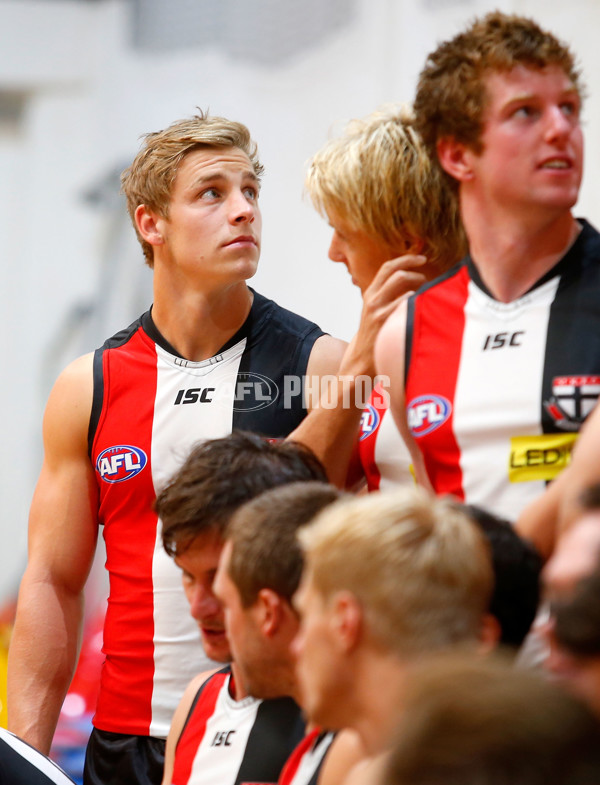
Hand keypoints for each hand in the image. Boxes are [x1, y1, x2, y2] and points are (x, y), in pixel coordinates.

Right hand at [341, 254, 426, 376]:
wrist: (360, 358)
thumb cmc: (373, 334)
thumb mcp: (375, 311)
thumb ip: (387, 296)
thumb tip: (409, 282)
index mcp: (370, 293)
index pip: (387, 267)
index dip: (405, 259)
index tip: (421, 258)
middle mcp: (372, 298)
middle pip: (396, 271)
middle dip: (414, 268)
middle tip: (427, 272)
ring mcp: (378, 309)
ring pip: (402, 283)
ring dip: (419, 283)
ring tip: (426, 291)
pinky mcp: (384, 320)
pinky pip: (405, 301)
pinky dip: (416, 299)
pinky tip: (422, 305)